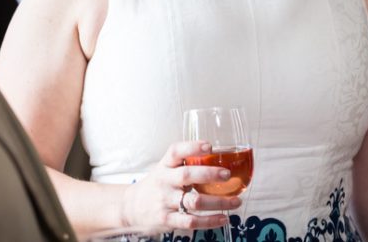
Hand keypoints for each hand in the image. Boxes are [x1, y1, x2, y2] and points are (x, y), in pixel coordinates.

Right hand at [120, 141, 240, 231]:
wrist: (132, 207)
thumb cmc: (157, 185)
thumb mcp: (165, 169)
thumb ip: (185, 163)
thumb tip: (219, 156)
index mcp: (165, 165)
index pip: (176, 151)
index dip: (192, 147)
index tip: (209, 146)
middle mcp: (164, 181)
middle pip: (187, 175)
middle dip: (209, 174)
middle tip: (227, 174)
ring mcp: (165, 201)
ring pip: (194, 201)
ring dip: (218, 202)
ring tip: (235, 201)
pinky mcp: (167, 219)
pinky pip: (190, 221)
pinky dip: (209, 221)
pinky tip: (223, 218)